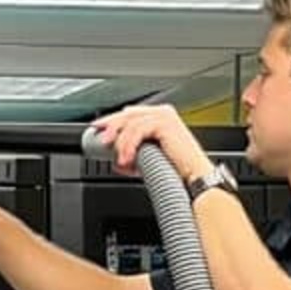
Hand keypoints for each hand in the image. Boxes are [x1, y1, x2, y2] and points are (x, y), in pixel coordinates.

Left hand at [92, 104, 212, 182]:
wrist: (193, 177)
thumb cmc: (176, 170)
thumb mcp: (148, 158)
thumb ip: (133, 154)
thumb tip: (115, 160)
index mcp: (160, 117)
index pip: (130, 113)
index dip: (112, 120)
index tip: (97, 128)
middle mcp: (163, 112)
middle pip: (128, 114)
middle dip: (111, 127)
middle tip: (102, 141)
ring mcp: (165, 116)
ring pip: (130, 124)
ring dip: (121, 144)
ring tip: (121, 161)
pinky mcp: (165, 123)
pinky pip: (137, 131)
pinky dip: (129, 146)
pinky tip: (128, 159)